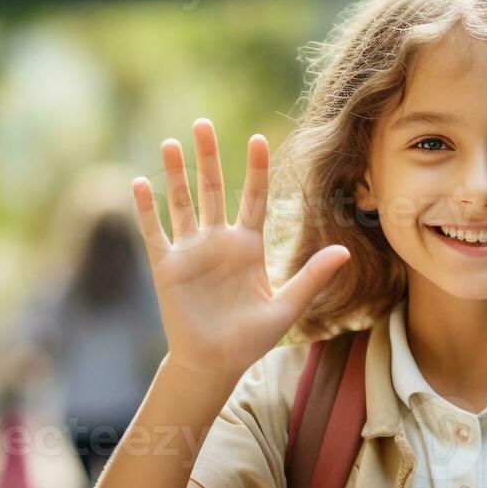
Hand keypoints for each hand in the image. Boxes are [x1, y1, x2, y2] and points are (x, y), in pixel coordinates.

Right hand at [132, 118, 349, 382]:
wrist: (214, 364)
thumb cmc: (251, 339)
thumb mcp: (286, 307)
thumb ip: (312, 277)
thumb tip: (345, 252)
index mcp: (248, 246)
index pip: (253, 197)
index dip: (255, 169)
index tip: (258, 139)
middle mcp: (218, 241)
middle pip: (212, 189)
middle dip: (207, 157)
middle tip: (202, 123)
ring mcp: (190, 251)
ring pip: (181, 203)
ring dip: (174, 174)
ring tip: (169, 143)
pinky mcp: (167, 267)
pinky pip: (155, 232)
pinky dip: (147, 209)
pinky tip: (140, 183)